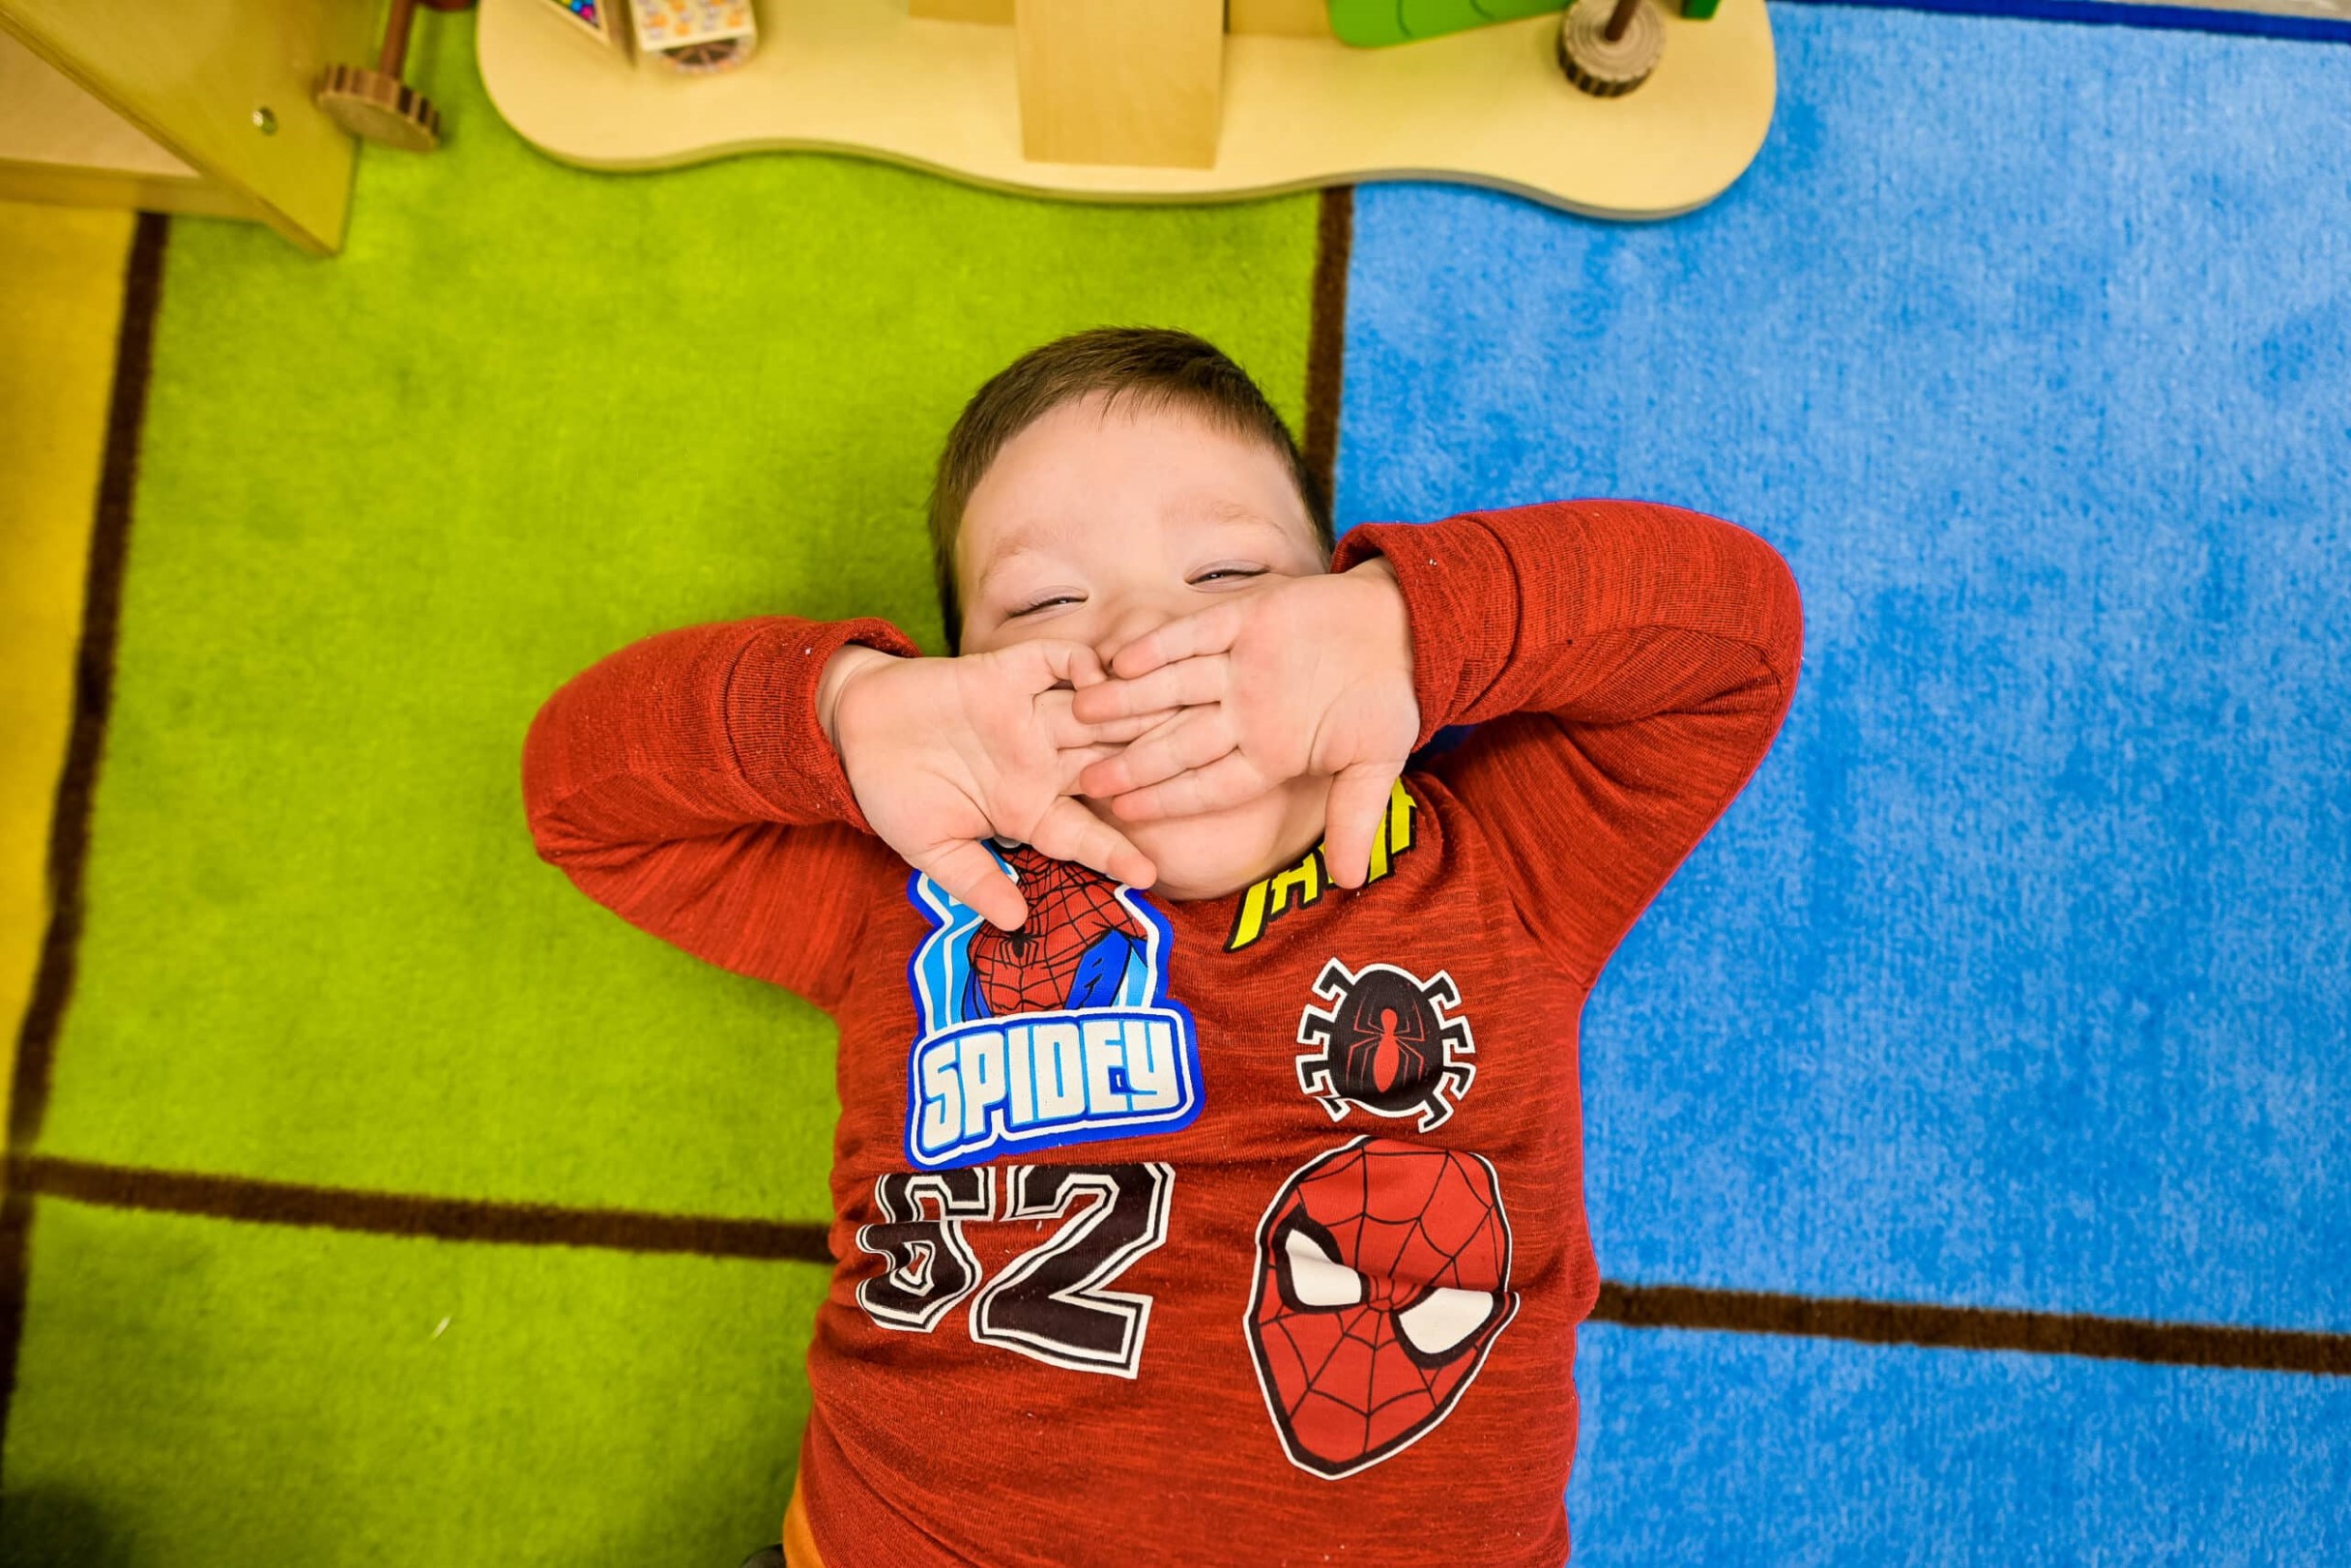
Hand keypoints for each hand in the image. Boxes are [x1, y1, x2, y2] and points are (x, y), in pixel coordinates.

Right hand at [821, 642, 1167, 929]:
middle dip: (1151, 773)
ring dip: (1135, 716)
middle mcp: (1041, 763)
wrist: (856, 729)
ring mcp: (1031, 716)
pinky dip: (1086, 667)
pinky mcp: (1012, 673)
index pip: (1083, 834)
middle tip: (1196, 775)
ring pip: (1100, 716)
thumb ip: (974, 881)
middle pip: (1110, 768)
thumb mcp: (931, 849)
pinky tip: (1102, 677)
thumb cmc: (893, 793)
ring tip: (1176, 720)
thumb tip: (1014, 923)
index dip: (1115, 852)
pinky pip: (1062, 663)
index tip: (1149, 875)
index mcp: (1027, 809)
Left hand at [1069, 560, 1419, 887]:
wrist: (1403, 629)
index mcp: (1268, 753)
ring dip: (1128, 700)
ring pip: (1172, 688)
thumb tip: (1347, 882)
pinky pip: (1193, 634)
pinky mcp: (1243, 618)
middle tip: (1081, 777)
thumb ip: (1354, 817)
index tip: (1122, 814)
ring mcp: (1238, 666)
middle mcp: (1242, 713)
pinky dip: (1160, 645)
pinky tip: (1122, 659)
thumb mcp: (1375, 763)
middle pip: (1178, 740)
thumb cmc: (1388, 701)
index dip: (1166, 798)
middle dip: (1131, 759)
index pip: (1208, 784)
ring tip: (1081, 711)